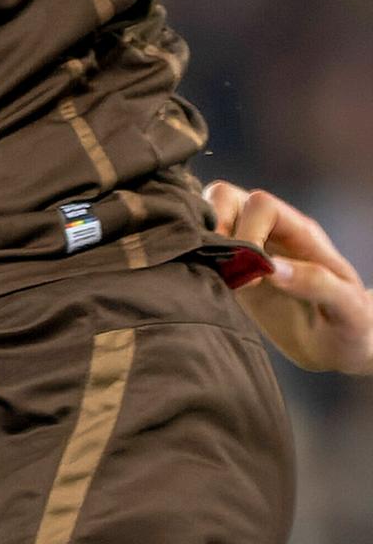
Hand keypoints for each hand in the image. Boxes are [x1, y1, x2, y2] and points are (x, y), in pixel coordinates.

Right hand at [203, 181, 372, 374]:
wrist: (338, 347)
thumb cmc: (350, 328)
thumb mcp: (349, 310)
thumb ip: (317, 284)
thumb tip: (272, 269)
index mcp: (301, 233)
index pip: (261, 205)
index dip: (249, 232)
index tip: (253, 275)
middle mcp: (270, 231)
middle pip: (225, 195)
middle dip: (216, 228)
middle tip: (225, 271)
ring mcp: (247, 245)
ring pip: (207, 211)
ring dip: (200, 238)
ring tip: (213, 273)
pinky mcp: (230, 265)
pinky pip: (200, 241)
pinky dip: (193, 253)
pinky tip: (206, 280)